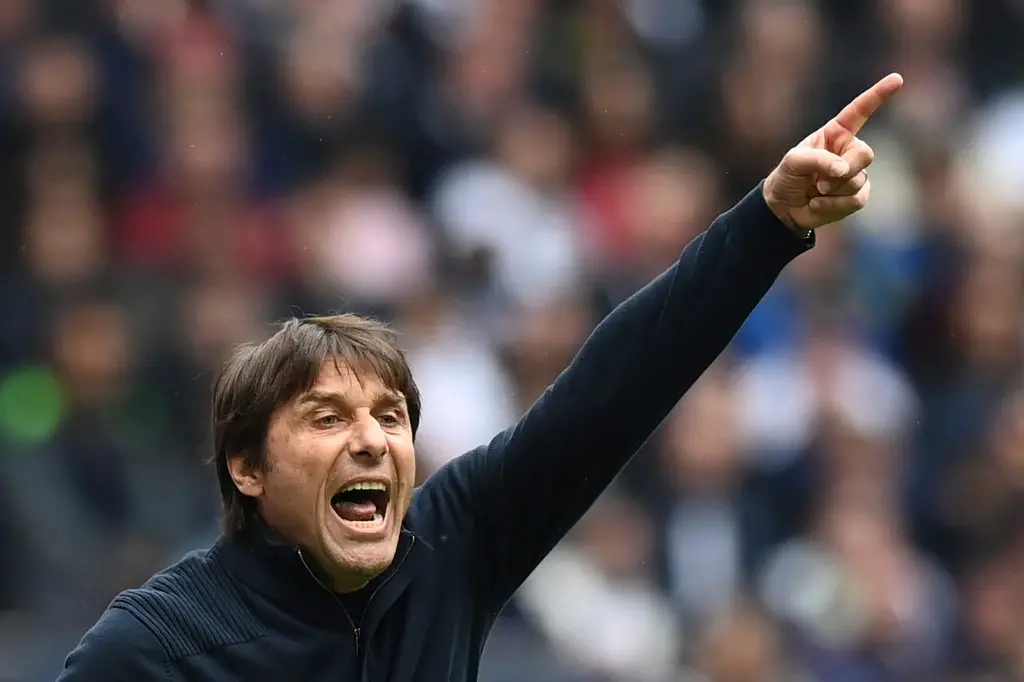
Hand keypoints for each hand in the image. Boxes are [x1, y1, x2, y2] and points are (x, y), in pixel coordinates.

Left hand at [764, 73, 903, 231]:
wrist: (784, 207)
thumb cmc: (788, 177)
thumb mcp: (794, 162)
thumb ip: (818, 160)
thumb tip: (842, 170)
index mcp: (836, 133)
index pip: (859, 111)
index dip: (878, 95)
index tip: (897, 79)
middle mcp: (849, 150)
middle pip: (865, 154)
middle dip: (845, 169)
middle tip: (819, 181)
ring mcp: (856, 173)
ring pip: (858, 180)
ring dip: (832, 189)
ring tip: (815, 190)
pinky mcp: (857, 195)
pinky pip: (856, 199)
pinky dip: (833, 205)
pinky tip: (817, 204)